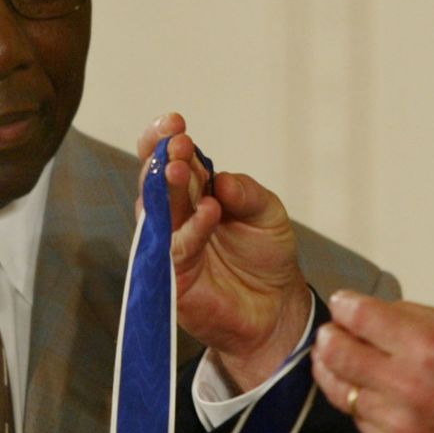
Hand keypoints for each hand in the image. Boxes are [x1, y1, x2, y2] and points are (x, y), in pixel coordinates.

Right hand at [136, 114, 312, 389]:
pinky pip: (177, 251)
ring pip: (157, 214)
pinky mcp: (174, 280)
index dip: (165, 141)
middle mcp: (175, 219)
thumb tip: (222, 178)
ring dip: (168, 189)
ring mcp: (170, 250)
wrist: (277, 310)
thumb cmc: (267, 257)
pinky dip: (192, 230)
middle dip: (163, 159)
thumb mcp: (268, 214)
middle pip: (156, 183)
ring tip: (182, 166)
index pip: (169, 162)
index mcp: (193, 196)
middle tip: (176, 141)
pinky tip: (209, 211)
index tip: (174, 122)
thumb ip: (248, 193)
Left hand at [312, 290, 433, 432]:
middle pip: (336, 352)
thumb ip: (419, 318)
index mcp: (431, 346)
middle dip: (329, 337)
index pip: (361, 316)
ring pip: (339, 390)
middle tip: (332, 334)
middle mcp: (409, 385)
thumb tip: (374, 312)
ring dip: (334, 371)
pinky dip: (360, 405)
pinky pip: (358, 422)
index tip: (344, 305)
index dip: (345, 306)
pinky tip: (372, 396)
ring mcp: (399, 425)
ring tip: (338, 361)